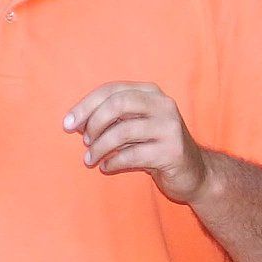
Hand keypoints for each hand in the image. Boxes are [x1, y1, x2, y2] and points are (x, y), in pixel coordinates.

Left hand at [63, 82, 209, 204]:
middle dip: (94, 122)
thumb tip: (75, 122)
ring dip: (100, 147)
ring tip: (90, 159)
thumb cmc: (154, 146)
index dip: (86, 105)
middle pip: (118, 103)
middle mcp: (163, 105)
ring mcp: (170, 127)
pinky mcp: (172, 151)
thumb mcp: (134, 126)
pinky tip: (107, 167)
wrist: (194, 172)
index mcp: (151, 92)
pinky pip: (133, 155)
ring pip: (123, 131)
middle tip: (84, 141)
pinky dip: (114, 162)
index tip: (67, 124)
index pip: (112, 90)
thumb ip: (111, 119)